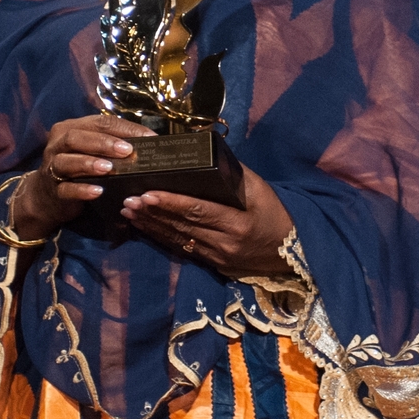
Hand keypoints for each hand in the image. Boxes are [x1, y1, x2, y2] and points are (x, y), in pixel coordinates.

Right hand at [12, 114, 146, 238]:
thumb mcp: (90, 152)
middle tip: (127, 150)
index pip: (99, 122)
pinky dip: (81, 190)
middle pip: (77, 137)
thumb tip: (147, 142)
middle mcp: (58, 144)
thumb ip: (110, 145)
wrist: (46, 197)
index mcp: (71, 128)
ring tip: (109, 168)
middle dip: (104, 142)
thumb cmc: (76, 169)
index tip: (148, 137)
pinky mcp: (53, 190)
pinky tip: (97, 192)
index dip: (124, 128)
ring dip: (89, 162)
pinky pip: (66, 189)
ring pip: (66, 160)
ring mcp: (52, 167)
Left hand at [123, 165, 294, 278]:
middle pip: (183, 226)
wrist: (290, 248)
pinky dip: (162, 237)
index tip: (147, 194)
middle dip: (153, 213)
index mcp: (238, 223)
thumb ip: (233, 174)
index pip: (198, 211)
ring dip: (152, 226)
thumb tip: (206, 154)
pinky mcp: (213, 264)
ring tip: (129, 212)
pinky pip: (183, 249)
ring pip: (179, 239)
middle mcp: (225, 243)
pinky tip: (145, 227)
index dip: (171, 203)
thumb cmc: (275, 211)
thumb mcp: (260, 189)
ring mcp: (218, 256)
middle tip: (129, 200)